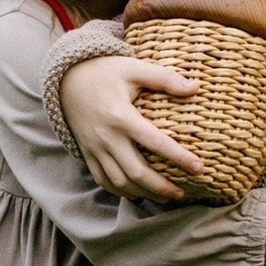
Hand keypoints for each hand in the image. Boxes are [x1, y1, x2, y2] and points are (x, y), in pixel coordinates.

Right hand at [57, 52, 205, 199]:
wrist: (67, 79)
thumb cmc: (105, 71)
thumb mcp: (134, 68)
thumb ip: (164, 78)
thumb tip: (196, 87)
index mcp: (121, 116)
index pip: (155, 143)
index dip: (179, 158)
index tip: (198, 168)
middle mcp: (107, 137)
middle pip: (137, 172)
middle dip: (161, 187)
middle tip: (182, 193)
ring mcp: (95, 148)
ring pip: (120, 182)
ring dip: (144, 194)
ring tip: (165, 197)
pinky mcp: (88, 153)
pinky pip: (103, 180)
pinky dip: (121, 192)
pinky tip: (138, 194)